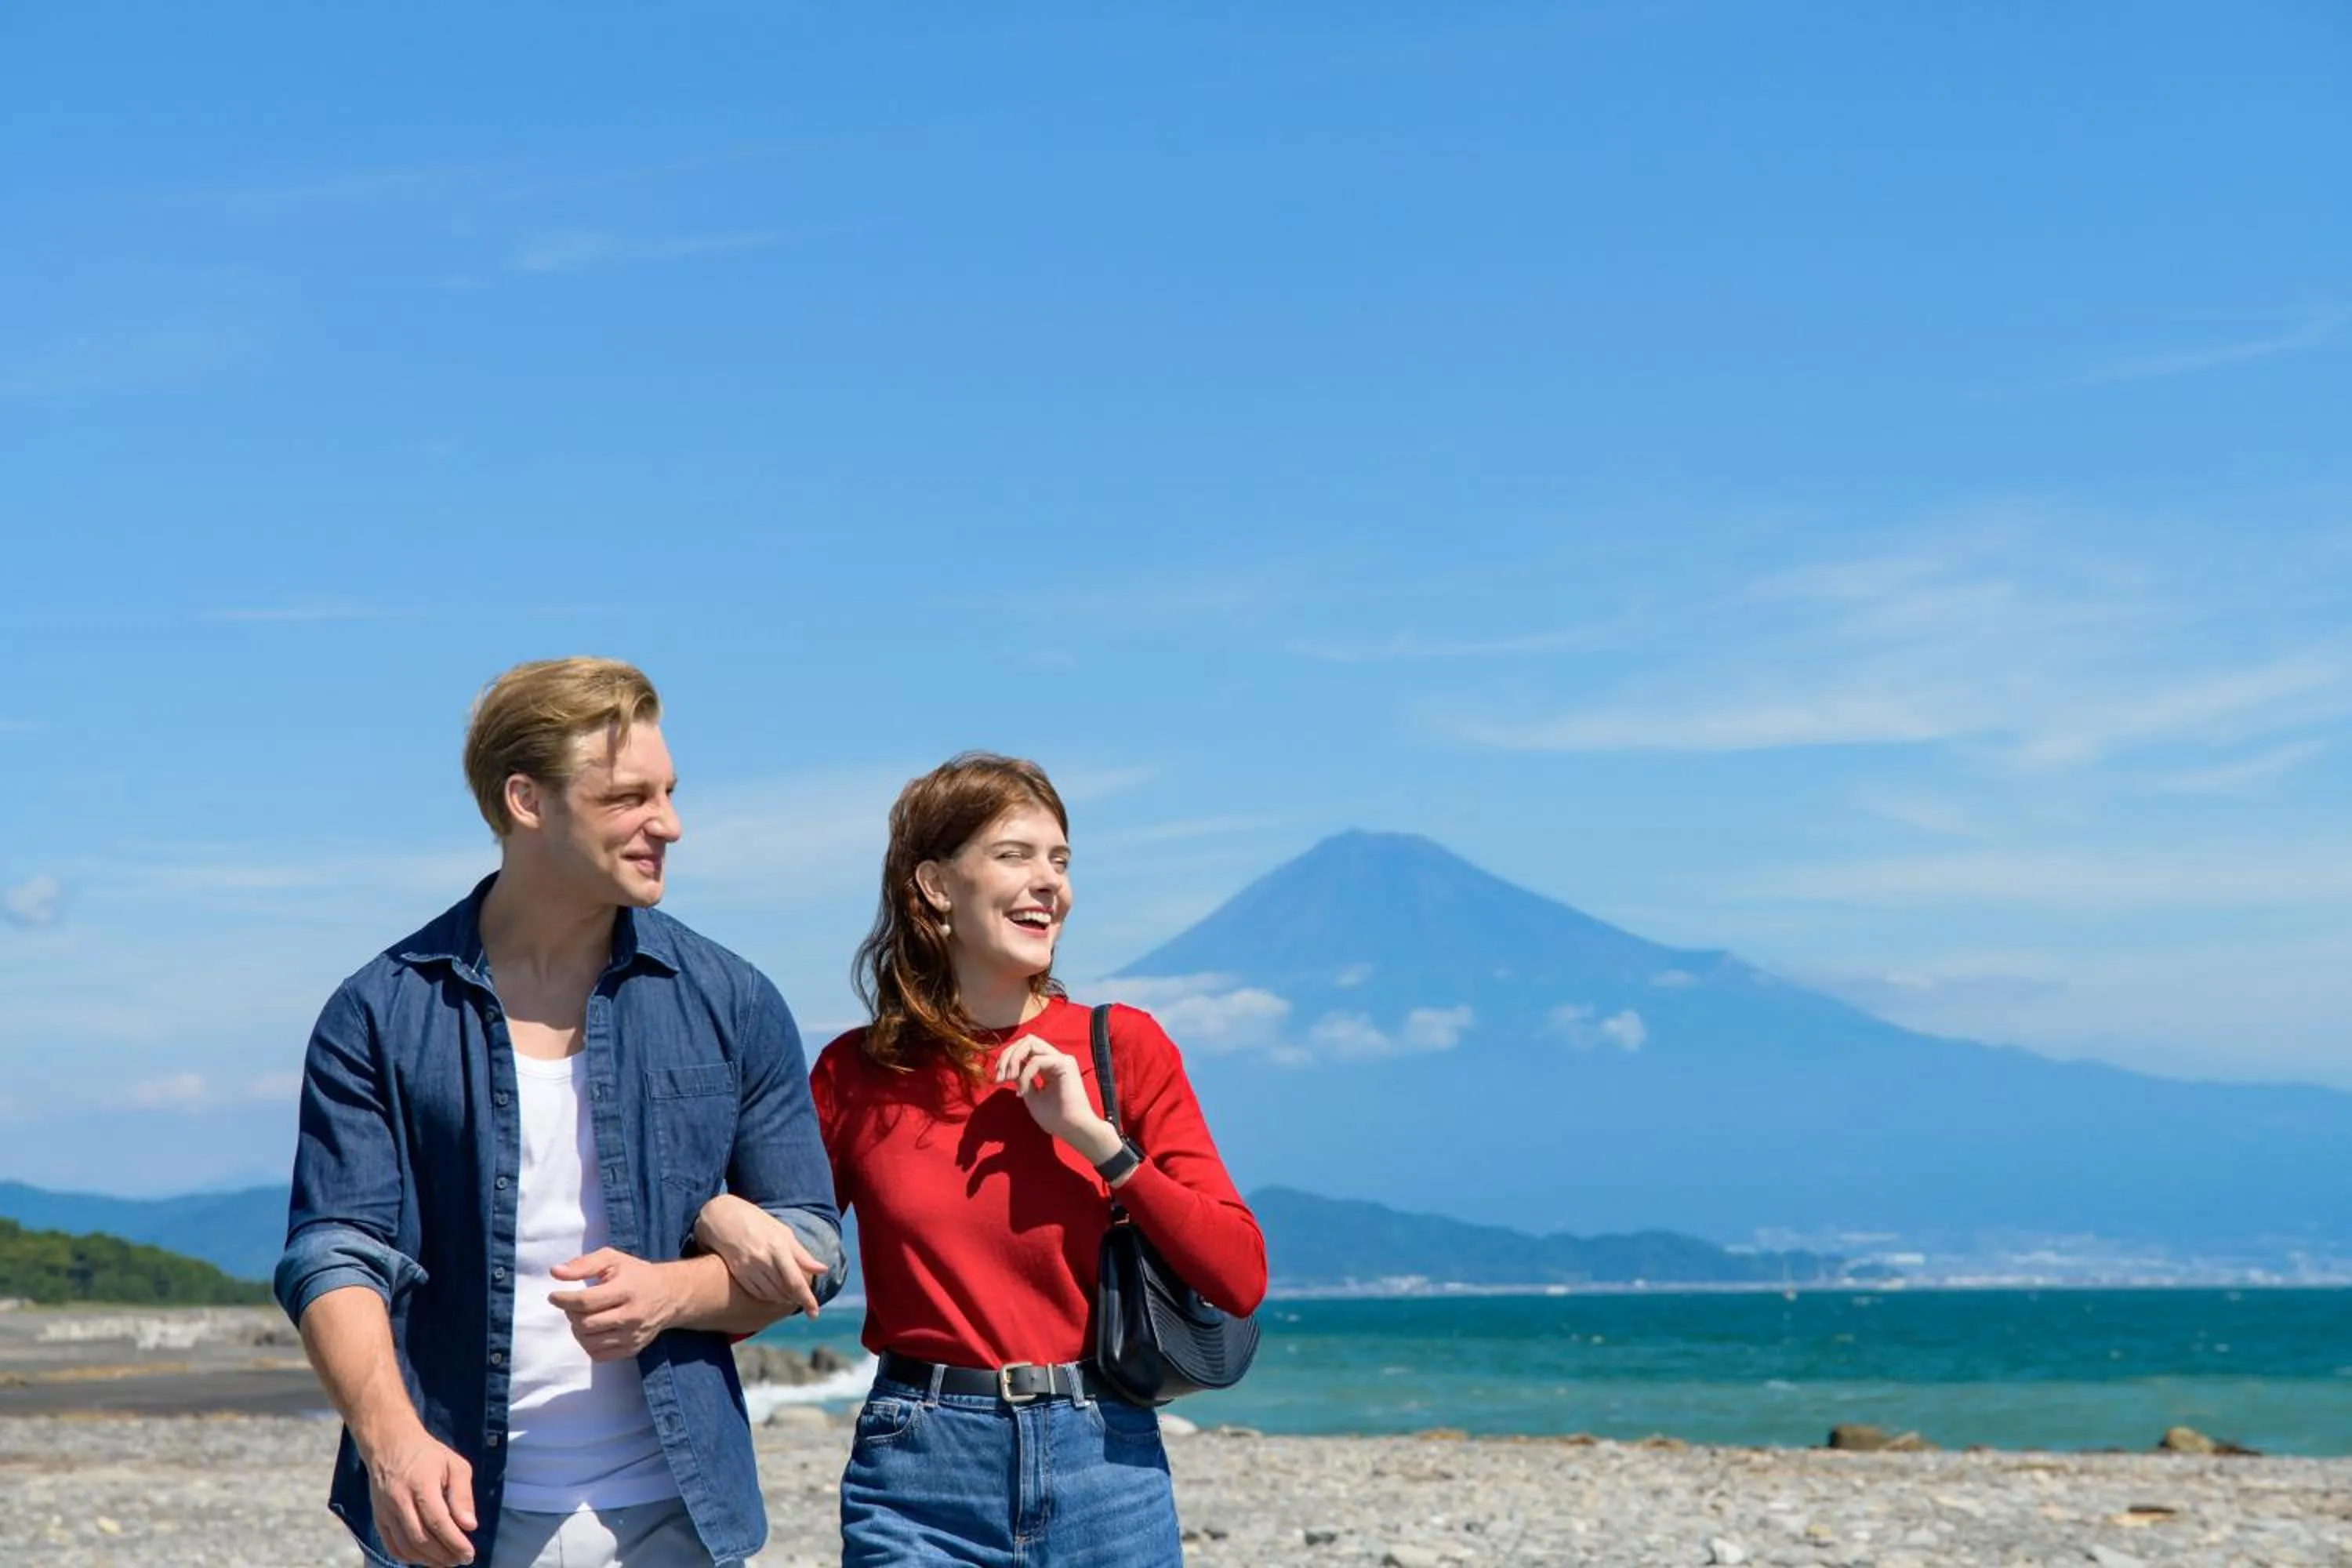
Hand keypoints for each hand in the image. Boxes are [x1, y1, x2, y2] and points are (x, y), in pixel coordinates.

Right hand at [364, 1424, 476, 1565]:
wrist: (390, 1445)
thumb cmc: (428, 1455)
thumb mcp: (455, 1465)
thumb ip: (462, 1494)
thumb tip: (470, 1526)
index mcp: (421, 1484)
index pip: (438, 1521)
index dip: (454, 1542)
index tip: (469, 1554)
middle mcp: (400, 1500)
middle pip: (421, 1538)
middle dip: (444, 1555)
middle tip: (461, 1560)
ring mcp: (386, 1511)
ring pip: (406, 1546)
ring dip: (428, 1560)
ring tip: (447, 1562)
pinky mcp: (378, 1518)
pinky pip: (392, 1546)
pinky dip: (409, 1557)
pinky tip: (425, 1559)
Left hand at [548, 1248, 686, 1360]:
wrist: (671, 1295)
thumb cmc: (637, 1274)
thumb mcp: (613, 1259)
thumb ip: (583, 1264)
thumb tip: (555, 1273)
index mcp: (627, 1290)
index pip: (586, 1301)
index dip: (564, 1300)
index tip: (554, 1296)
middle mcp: (632, 1316)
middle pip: (585, 1324)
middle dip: (570, 1314)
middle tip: (572, 1304)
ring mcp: (633, 1336)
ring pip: (589, 1342)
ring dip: (577, 1329)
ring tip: (582, 1316)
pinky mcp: (632, 1349)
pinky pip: (598, 1355)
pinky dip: (588, 1344)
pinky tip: (592, 1330)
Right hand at [694, 1193, 827, 1317]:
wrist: (722, 1216)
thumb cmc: (758, 1222)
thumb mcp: (783, 1232)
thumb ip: (802, 1255)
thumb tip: (823, 1270)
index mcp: (779, 1247)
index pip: (796, 1281)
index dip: (807, 1299)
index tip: (814, 1314)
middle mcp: (763, 1259)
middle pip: (783, 1291)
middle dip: (796, 1299)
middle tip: (804, 1302)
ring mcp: (748, 1267)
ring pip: (770, 1294)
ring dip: (782, 1299)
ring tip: (790, 1298)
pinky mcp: (737, 1272)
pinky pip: (755, 1292)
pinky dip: (767, 1296)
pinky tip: (773, 1294)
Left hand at [995, 1034, 1121, 1164]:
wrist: (1073, 1130)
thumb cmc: (1056, 1118)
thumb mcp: (1031, 1096)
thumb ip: (1021, 1079)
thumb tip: (1009, 1068)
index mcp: (1048, 1065)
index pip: (1025, 1049)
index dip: (1007, 1059)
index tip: (997, 1079)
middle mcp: (1055, 1058)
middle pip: (1026, 1040)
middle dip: (1007, 1055)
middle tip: (999, 1077)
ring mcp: (1062, 1059)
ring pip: (1030, 1043)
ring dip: (1013, 1059)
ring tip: (1007, 1078)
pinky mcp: (1065, 1064)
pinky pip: (1036, 1060)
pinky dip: (1024, 1075)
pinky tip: (1022, 1092)